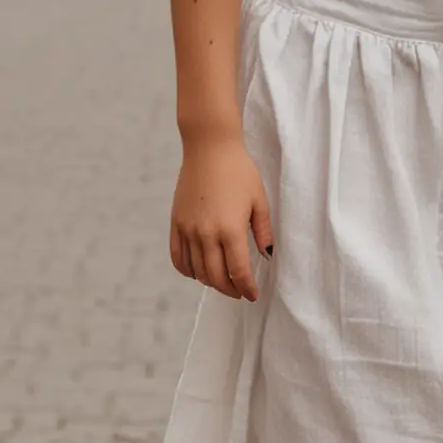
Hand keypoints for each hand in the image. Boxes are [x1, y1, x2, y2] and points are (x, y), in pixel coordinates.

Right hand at [170, 137, 272, 299]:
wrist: (209, 148)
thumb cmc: (239, 171)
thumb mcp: (259, 200)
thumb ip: (263, 232)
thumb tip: (266, 257)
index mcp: (231, 229)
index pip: (239, 271)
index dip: (247, 288)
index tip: (253, 295)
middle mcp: (207, 234)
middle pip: (216, 277)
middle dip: (230, 290)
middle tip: (240, 292)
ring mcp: (188, 230)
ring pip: (197, 271)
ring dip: (211, 282)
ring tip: (223, 281)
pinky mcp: (176, 223)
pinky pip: (178, 258)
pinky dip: (188, 271)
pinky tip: (199, 272)